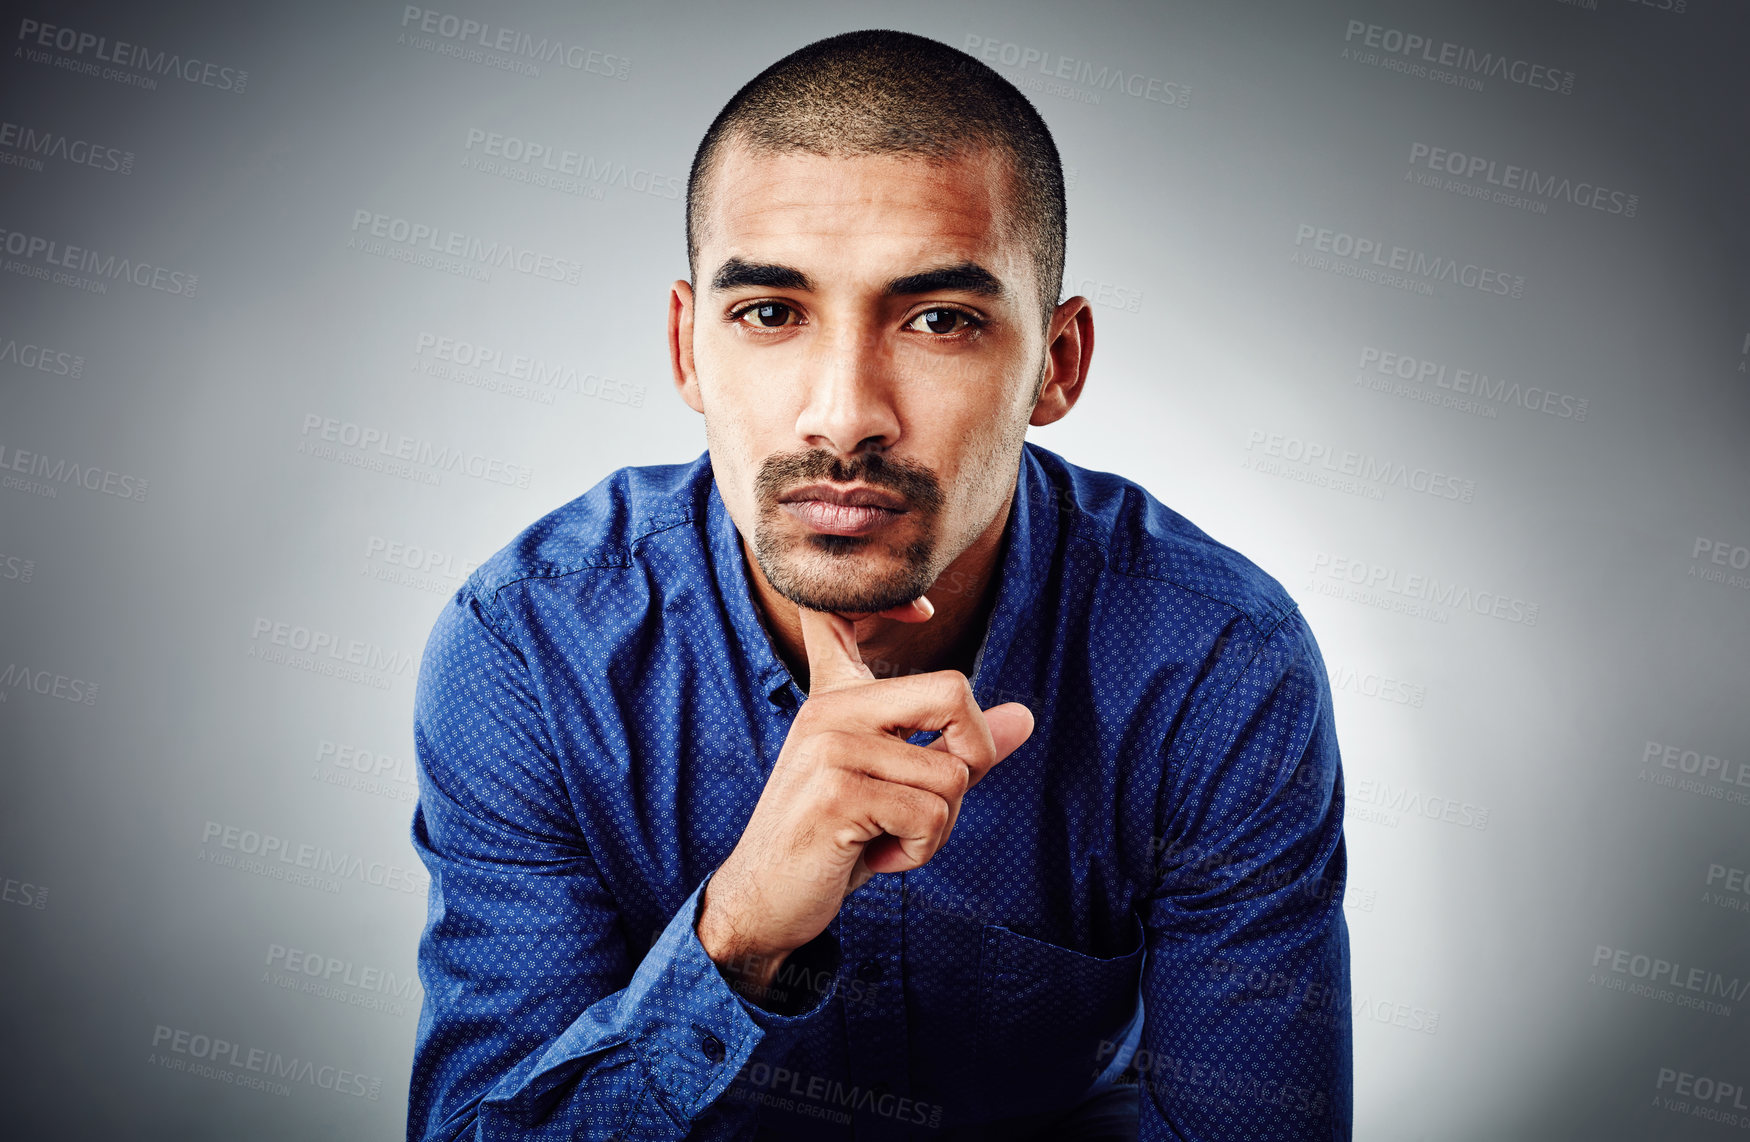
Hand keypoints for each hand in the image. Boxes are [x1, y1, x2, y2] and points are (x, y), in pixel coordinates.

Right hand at [697, 594, 1034, 993]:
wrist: (764, 902)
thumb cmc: (834, 842)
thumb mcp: (899, 786)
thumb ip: (955, 747)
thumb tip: (1025, 715)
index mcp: (839, 698)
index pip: (845, 618)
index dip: (892, 602)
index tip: (920, 612)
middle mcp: (832, 710)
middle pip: (953, 693)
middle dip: (973, 756)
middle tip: (934, 799)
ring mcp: (831, 747)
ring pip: (951, 775)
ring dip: (936, 828)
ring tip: (885, 836)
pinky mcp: (837, 793)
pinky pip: (930, 817)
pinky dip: (919, 851)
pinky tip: (875, 856)